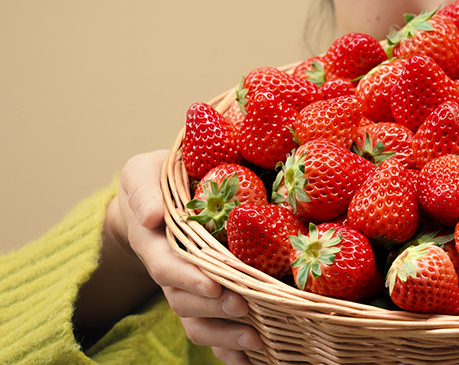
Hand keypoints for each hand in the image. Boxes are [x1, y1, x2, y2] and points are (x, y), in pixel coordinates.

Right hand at [106, 150, 263, 363]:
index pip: (167, 264)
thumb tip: (153, 216)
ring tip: (256, 339)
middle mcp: (169, 270)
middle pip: (184, 299)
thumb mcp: (142, 172)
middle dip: (214, 309)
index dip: (188, 278)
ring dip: (224, 334)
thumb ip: (143, 191)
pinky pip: (210, 329)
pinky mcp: (204, 297)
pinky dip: (227, 349)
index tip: (213, 285)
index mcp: (153, 240)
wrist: (159, 198)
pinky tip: (251, 358)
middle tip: (244, 308)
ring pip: (197, 321)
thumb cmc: (158, 179)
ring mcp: (185, 287)